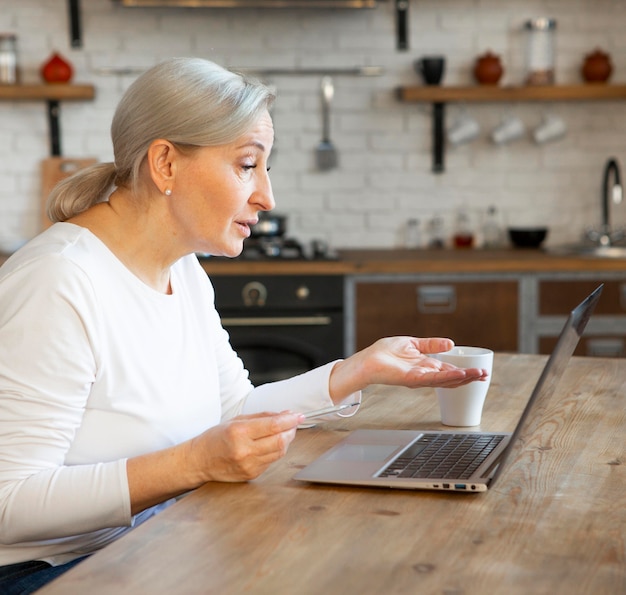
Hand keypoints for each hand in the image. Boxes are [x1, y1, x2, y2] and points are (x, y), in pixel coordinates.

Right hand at [128, 411, 303, 515]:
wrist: (199, 462)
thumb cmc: (216, 438)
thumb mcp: (237, 420)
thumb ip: (263, 417)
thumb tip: (286, 414)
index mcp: (239, 432)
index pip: (273, 426)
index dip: (290, 420)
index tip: (298, 415)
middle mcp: (244, 450)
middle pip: (280, 441)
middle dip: (291, 430)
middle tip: (293, 423)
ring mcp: (248, 465)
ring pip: (279, 452)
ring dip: (286, 441)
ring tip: (284, 432)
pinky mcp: (251, 475)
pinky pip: (271, 461)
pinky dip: (276, 451)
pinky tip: (271, 444)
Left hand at [329, 336, 488, 399]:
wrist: (367, 360)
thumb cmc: (384, 353)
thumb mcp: (412, 344)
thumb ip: (431, 344)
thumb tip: (451, 343)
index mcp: (426, 366)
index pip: (449, 370)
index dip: (464, 371)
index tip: (479, 371)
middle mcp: (425, 374)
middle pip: (451, 377)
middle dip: (468, 377)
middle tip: (485, 376)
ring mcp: (419, 378)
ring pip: (445, 380)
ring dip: (462, 378)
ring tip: (478, 376)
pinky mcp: (412, 379)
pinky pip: (432, 379)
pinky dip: (446, 378)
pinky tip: (458, 375)